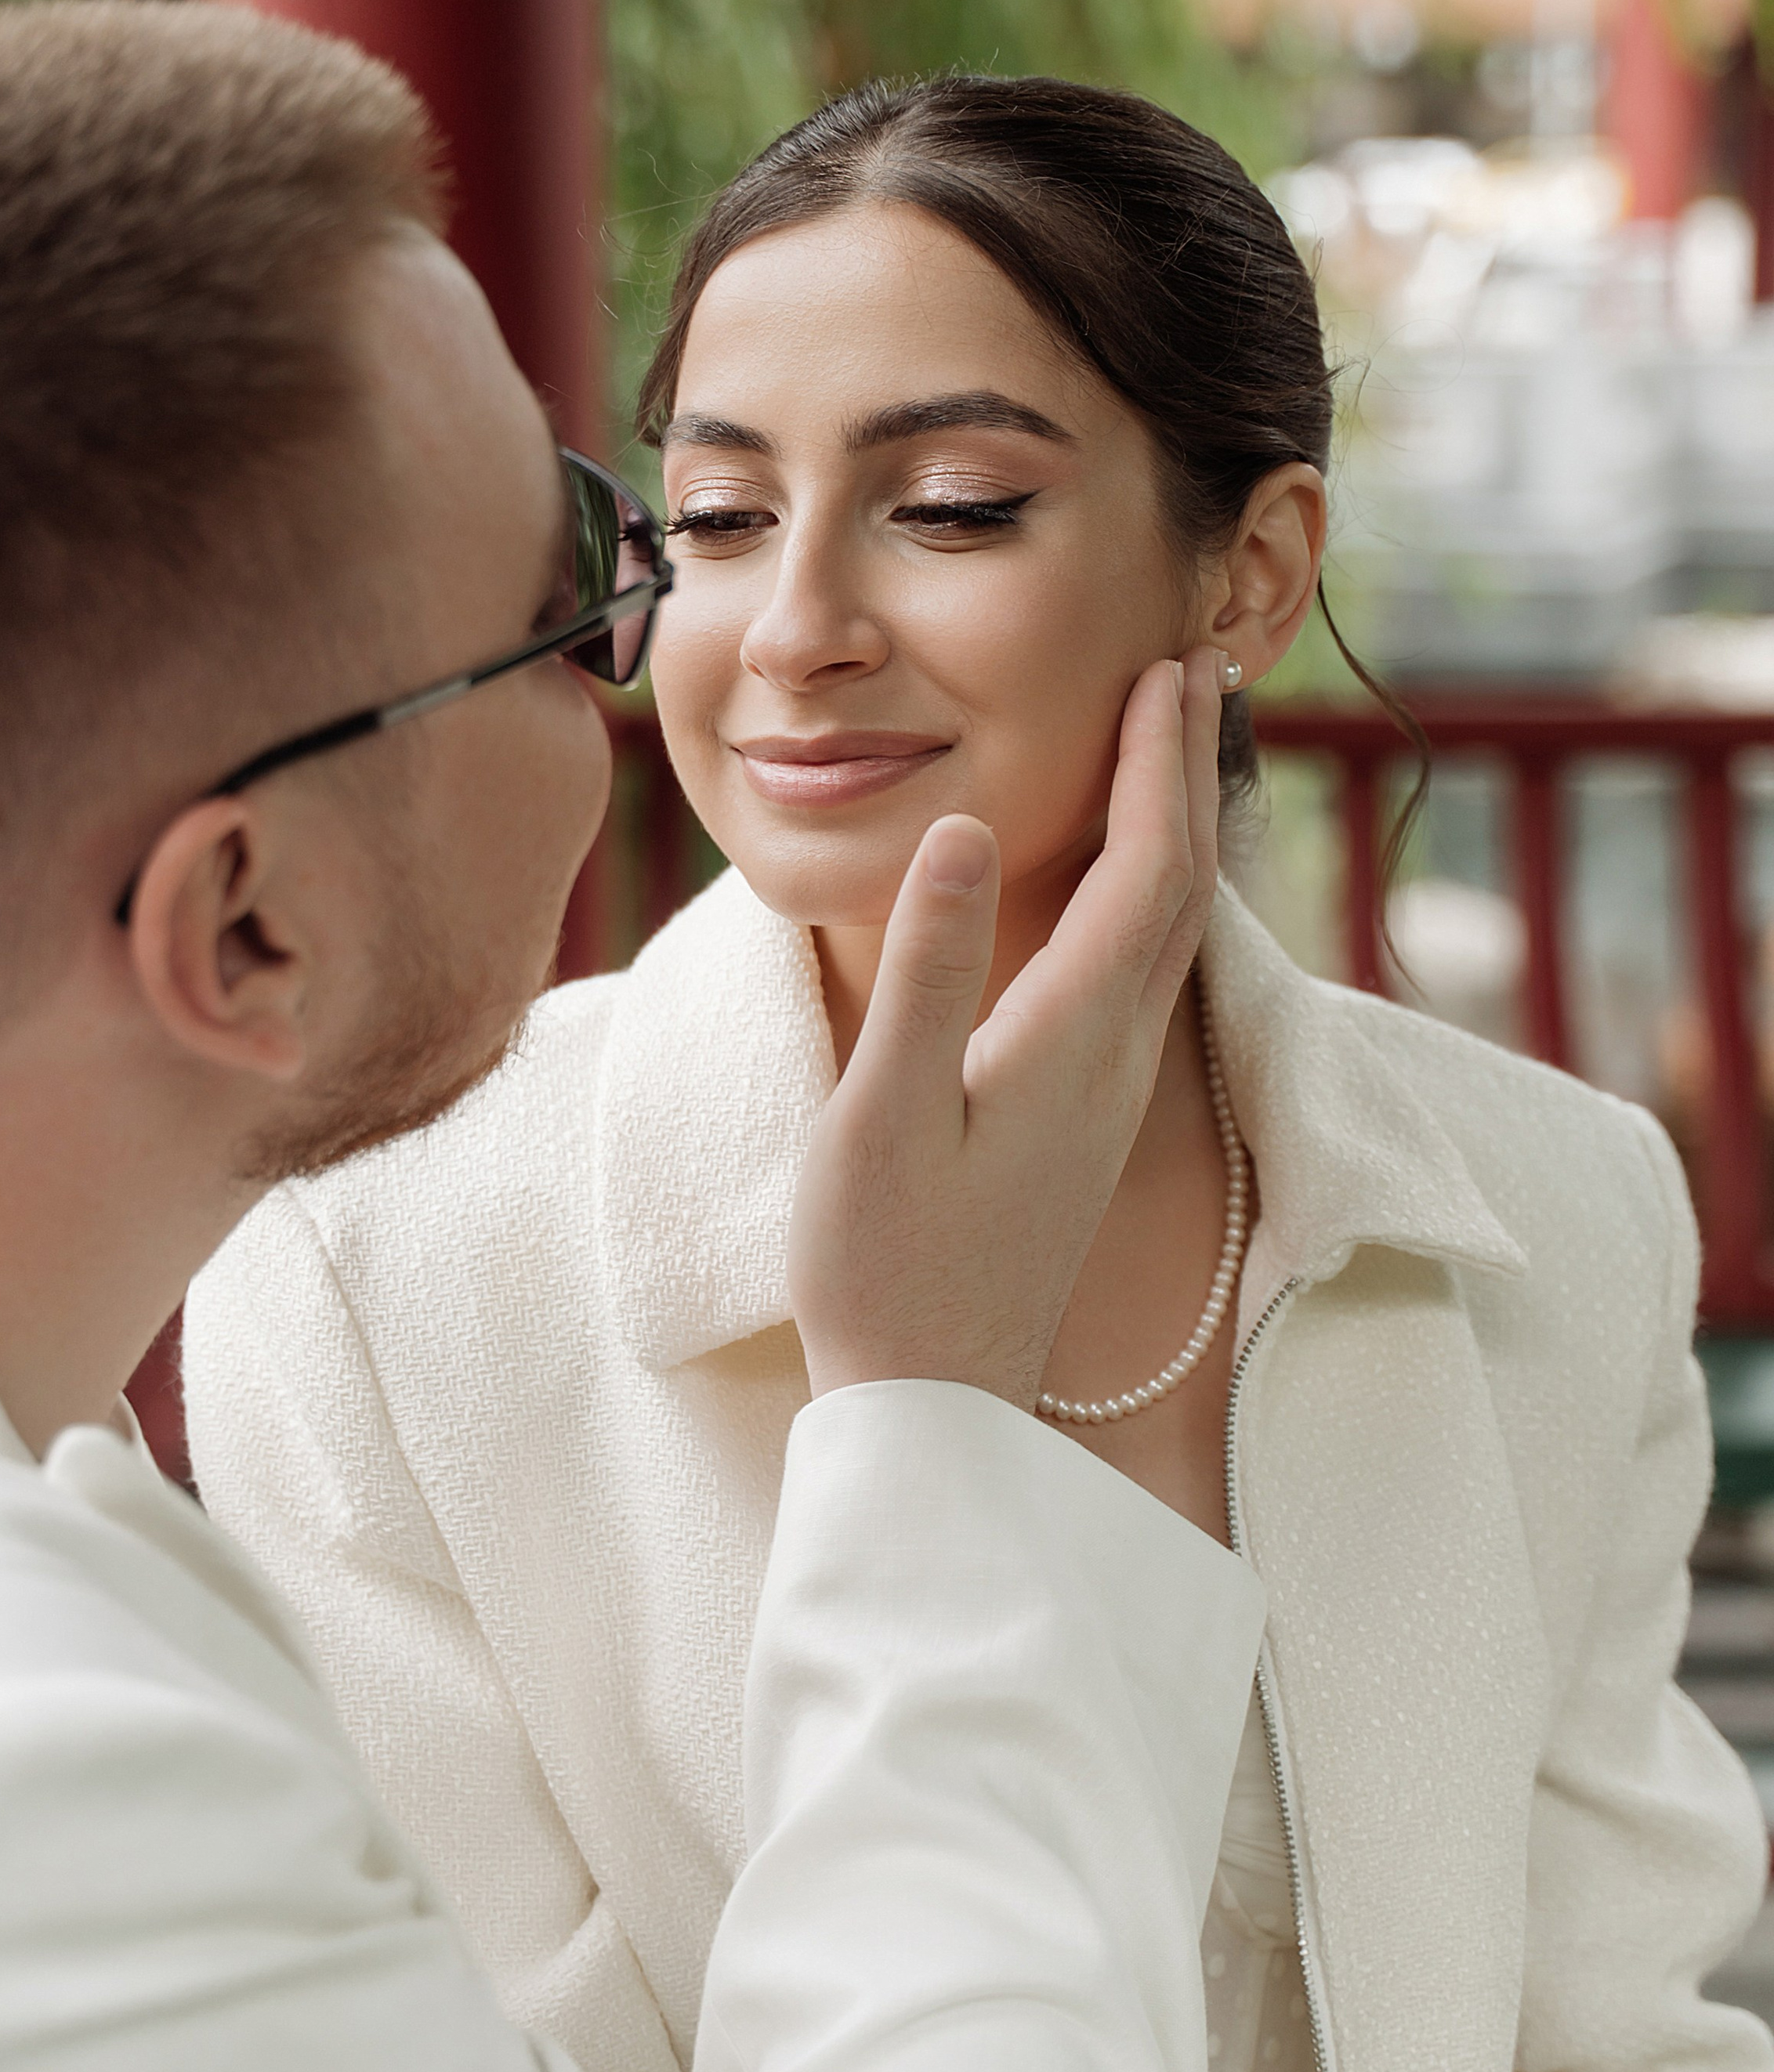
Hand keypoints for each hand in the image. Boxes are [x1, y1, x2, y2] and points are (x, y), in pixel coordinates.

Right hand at [787, 649, 1222, 1407]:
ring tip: (1175, 747)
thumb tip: (956, 827)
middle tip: (1193, 668)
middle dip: (1189, 770)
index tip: (1165, 667)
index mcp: (1071, 1038)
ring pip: (1175, 930)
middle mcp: (1118, 1058)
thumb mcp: (879, 1110)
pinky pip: (1148, 973)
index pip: (1147, 867)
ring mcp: (1112, 1094)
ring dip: (1181, 829)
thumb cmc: (883, 1264)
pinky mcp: (1090, 1120)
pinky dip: (1153, 894)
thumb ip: (924, 966)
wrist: (933, 1404)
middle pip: (1184, 885)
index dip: (1160, 761)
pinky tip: (1131, 885)